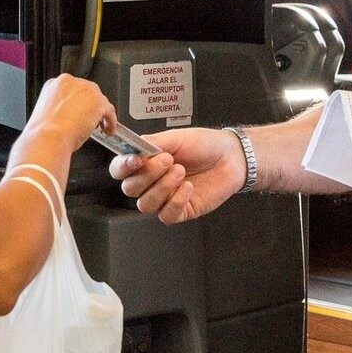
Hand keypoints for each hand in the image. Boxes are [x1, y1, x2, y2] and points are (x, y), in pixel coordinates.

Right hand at [24, 75, 116, 149]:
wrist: (48, 137)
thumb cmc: (44, 132)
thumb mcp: (47, 115)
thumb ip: (60, 109)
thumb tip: (70, 117)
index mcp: (54, 84)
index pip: (73, 90)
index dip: (78, 103)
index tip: (80, 113)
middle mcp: (70, 83)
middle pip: (88, 92)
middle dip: (91, 106)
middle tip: (91, 121)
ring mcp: (85, 90)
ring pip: (100, 100)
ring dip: (101, 114)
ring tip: (101, 127)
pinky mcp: (98, 101)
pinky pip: (109, 110)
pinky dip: (111, 121)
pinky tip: (108, 130)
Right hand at [108, 127, 244, 223]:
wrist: (232, 157)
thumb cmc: (205, 145)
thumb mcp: (176, 137)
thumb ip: (152, 143)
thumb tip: (131, 148)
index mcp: (145, 162)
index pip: (120, 170)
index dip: (123, 167)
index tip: (136, 159)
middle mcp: (151, 182)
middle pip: (130, 189)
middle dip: (148, 174)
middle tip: (168, 160)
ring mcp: (164, 198)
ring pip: (145, 204)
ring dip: (162, 187)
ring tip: (180, 171)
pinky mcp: (180, 211)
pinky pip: (166, 215)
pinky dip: (176, 201)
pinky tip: (188, 188)